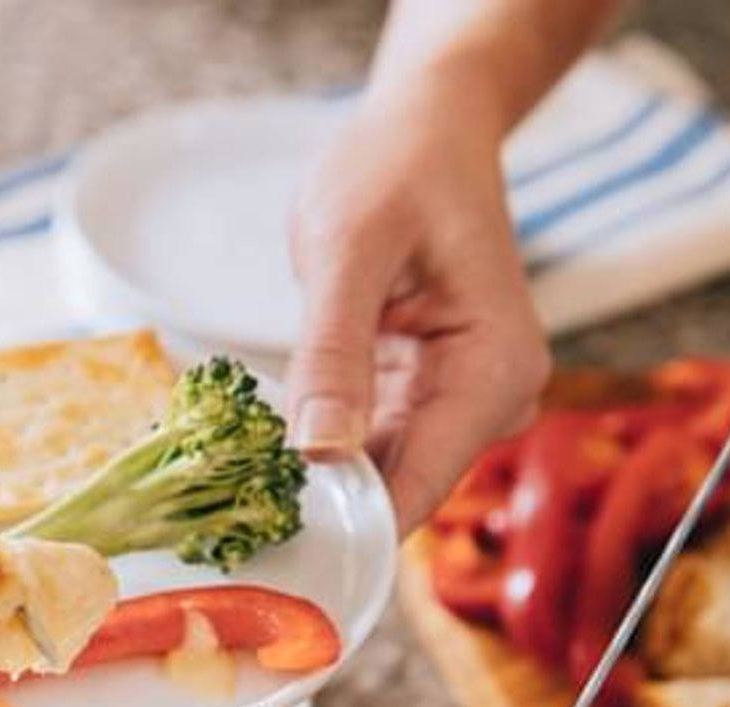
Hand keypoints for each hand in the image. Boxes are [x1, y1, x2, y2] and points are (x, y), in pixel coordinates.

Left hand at [286, 83, 547, 535]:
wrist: (425, 132)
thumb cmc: (393, 169)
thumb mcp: (348, 250)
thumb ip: (334, 352)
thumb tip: (321, 452)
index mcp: (494, 371)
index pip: (420, 485)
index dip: (348, 526)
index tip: (273, 552)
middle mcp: (493, 400)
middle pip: (401, 488)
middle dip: (325, 506)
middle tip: (235, 521)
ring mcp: (462, 402)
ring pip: (382, 472)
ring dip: (317, 480)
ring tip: (242, 485)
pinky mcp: (428, 396)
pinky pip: (372, 443)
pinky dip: (324, 446)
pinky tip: (271, 448)